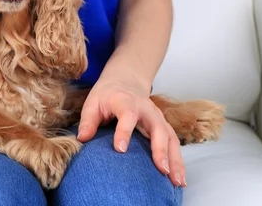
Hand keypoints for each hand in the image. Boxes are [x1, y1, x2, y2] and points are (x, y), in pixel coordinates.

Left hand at [77, 71, 185, 186]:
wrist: (125, 80)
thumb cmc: (107, 94)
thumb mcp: (93, 102)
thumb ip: (88, 120)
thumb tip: (82, 139)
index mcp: (126, 101)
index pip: (128, 115)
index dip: (124, 131)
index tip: (120, 149)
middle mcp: (146, 109)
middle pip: (158, 128)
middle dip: (161, 149)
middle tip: (161, 170)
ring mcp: (157, 117)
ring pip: (171, 137)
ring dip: (175, 160)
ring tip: (177, 181)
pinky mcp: (163, 125)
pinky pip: (174, 143)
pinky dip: (178, 161)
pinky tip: (178, 179)